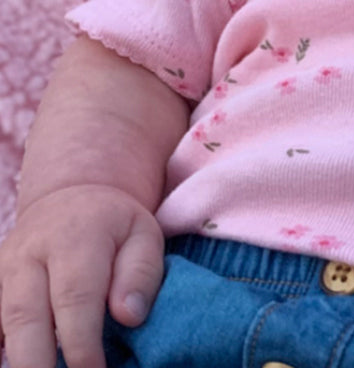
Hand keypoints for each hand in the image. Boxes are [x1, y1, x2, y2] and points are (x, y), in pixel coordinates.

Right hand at [0, 184, 164, 367]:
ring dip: (19, 360)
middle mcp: (30, 253)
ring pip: (2, 323)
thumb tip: (128, 316)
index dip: (82, 343)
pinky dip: (3, 347)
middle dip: (38, 363)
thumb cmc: (114, 225)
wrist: (70, 200)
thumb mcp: (143, 235)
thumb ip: (140, 273)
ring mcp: (3, 270)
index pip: (75, 296)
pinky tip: (20, 362)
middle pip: (25, 317)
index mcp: (75, 237)